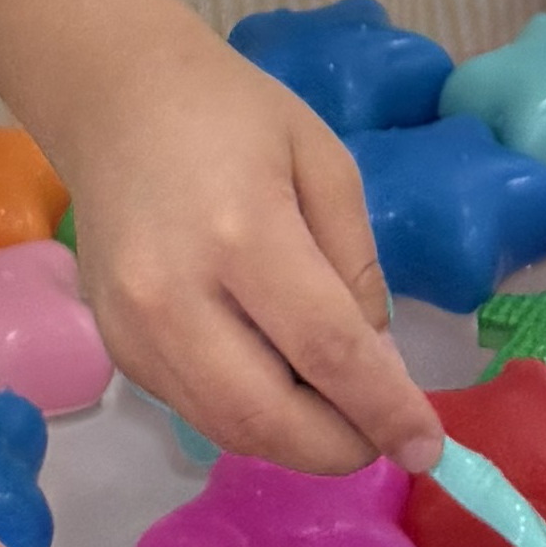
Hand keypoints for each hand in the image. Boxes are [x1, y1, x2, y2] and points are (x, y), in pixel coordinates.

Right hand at [50, 9, 442, 474]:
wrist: (115, 99)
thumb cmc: (232, 114)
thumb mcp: (325, 164)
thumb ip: (356, 268)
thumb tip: (376, 366)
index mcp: (243, 233)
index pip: (326, 350)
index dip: (385, 409)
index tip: (430, 447)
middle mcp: (175, 296)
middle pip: (268, 417)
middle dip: (340, 447)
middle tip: (385, 435)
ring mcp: (134, 330)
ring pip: (229, 428)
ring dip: (297, 441)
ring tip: (340, 410)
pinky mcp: (115, 349)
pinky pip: (196, 408)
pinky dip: (251, 416)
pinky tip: (282, 383)